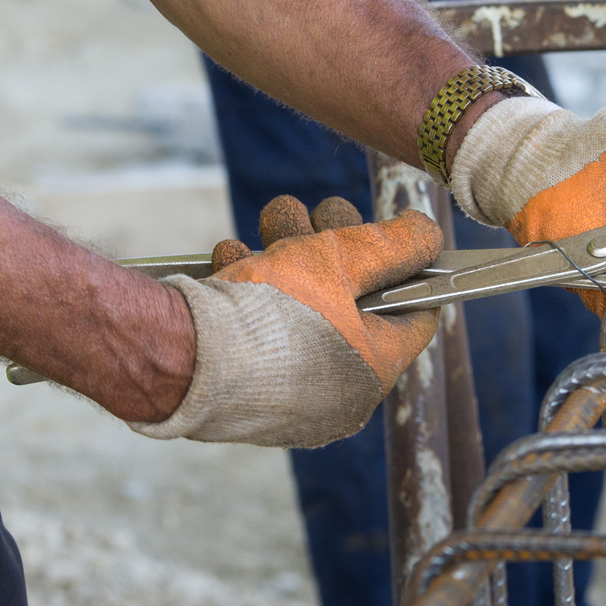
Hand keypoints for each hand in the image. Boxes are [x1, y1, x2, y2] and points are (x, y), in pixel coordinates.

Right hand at [133, 196, 440, 447]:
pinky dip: (251, 287)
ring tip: (273, 223)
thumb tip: (427, 235)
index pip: (415, 313)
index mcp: (373, 371)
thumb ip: (395, 244)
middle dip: (336, 243)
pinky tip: (234, 260)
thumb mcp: (342, 258)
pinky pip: (261, 329)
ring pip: (302, 305)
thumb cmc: (270, 310)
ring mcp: (285, 392)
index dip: (411, 265)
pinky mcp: (241, 384)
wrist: (177, 352)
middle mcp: (335, 393)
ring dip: (290, 252)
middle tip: (320, 213)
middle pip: (353, 302)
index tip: (395, 233)